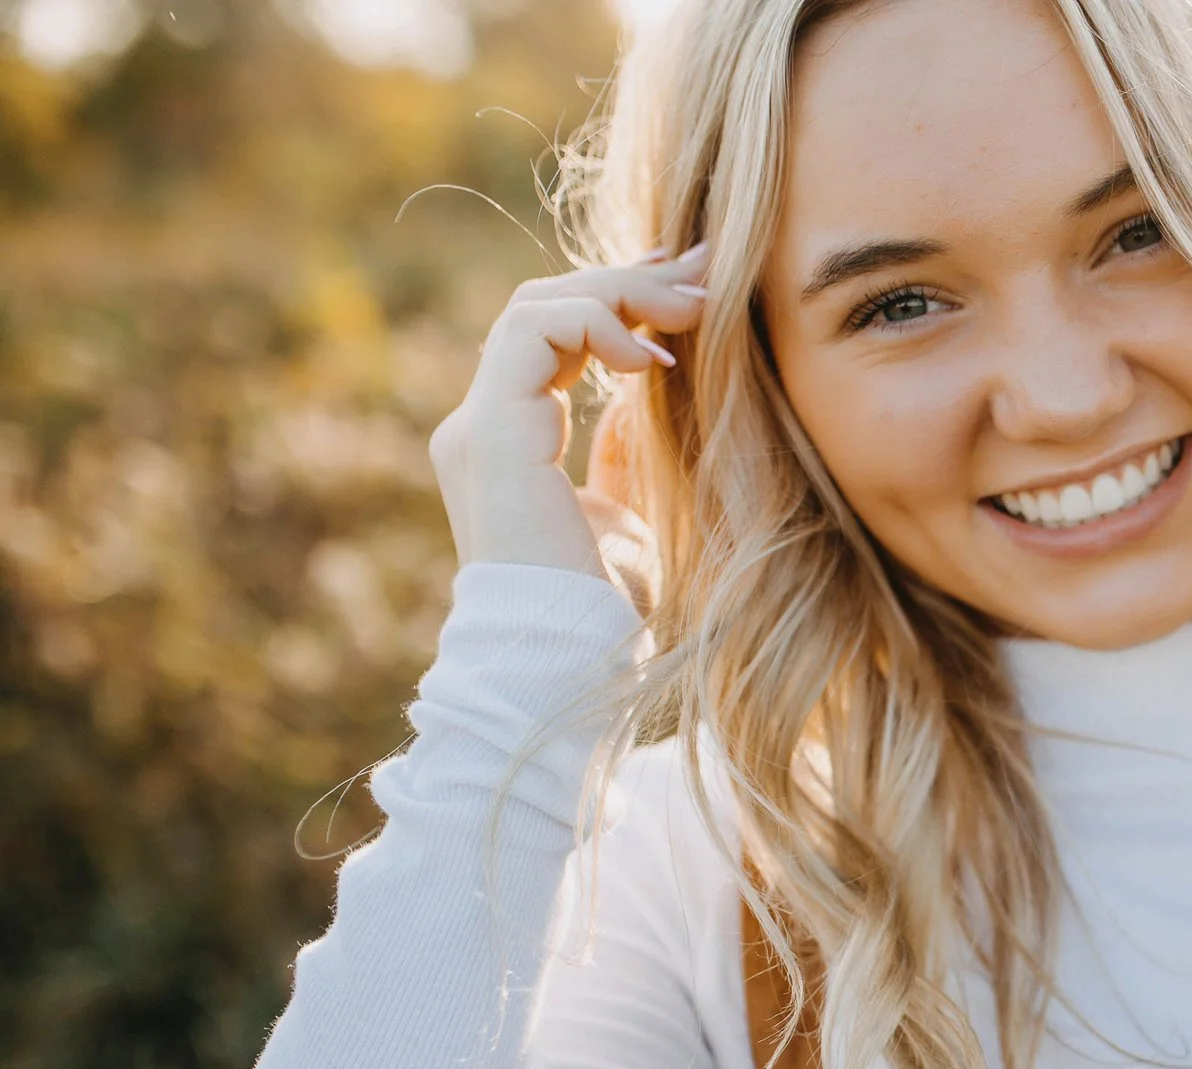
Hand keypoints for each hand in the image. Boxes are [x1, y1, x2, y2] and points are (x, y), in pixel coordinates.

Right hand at [427, 244, 708, 579]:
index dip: (619, 300)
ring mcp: (479, 428)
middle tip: (702, 272)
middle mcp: (483, 428)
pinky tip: (652, 360)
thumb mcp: (626, 513)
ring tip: (690, 309)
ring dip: (620, 292)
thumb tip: (642, 390)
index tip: (691, 288)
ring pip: (536, 306)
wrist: (571, 662)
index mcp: (510, 443)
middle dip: (627, 279)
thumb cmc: (606, 611)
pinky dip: (597, 323)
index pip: (552, 337)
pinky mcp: (491, 433)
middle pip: (543, 307)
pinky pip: (535, 331)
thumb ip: (620, 452)